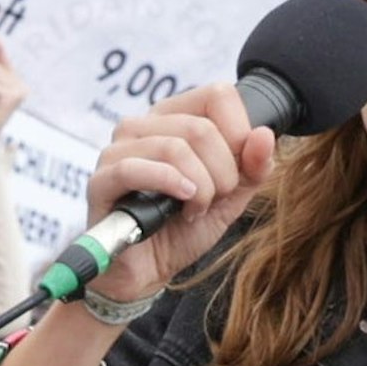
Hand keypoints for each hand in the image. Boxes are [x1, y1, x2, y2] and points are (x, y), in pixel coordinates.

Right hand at [84, 83, 273, 302]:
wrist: (149, 270)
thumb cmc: (184, 227)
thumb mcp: (231, 196)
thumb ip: (253, 166)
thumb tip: (265, 135)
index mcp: (174, 117)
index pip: (217, 95)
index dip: (240, 132)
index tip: (239, 168)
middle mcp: (142, 125)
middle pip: (201, 128)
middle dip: (222, 173)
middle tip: (215, 199)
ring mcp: (117, 150)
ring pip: (174, 148)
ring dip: (200, 187)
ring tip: (196, 209)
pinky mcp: (101, 181)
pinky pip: (136, 168)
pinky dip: (169, 186)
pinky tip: (183, 205)